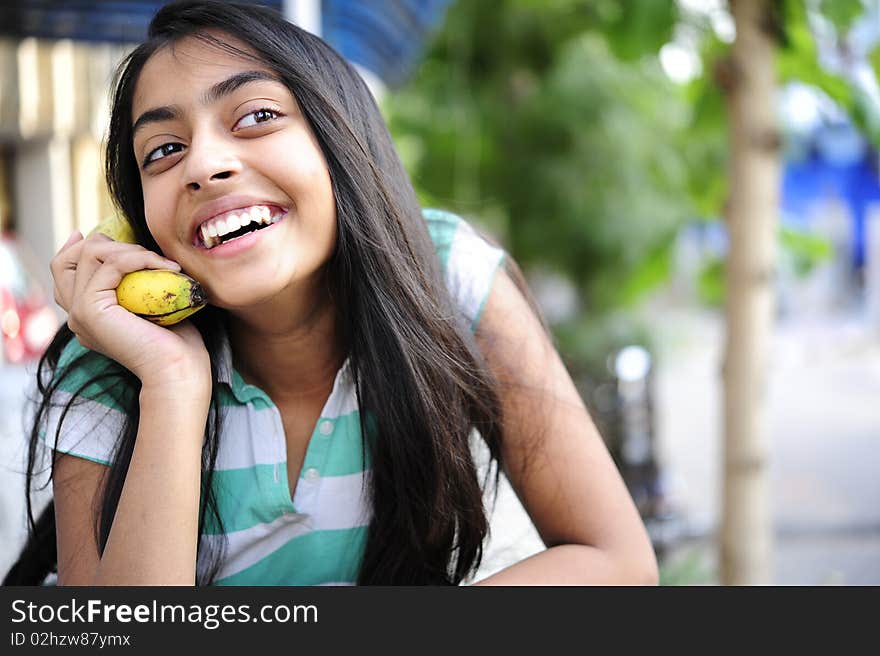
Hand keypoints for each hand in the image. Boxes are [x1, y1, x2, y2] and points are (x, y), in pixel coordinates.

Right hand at [51, 231, 210, 388]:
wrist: (178, 370)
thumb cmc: (176, 342)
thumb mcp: (151, 304)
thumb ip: (135, 283)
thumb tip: (134, 253)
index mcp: (87, 315)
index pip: (62, 271)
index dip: (74, 247)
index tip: (96, 234)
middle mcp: (75, 315)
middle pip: (70, 257)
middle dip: (110, 244)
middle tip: (149, 256)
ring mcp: (78, 312)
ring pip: (90, 254)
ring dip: (132, 250)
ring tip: (164, 265)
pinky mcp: (89, 309)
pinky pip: (110, 264)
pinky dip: (140, 258)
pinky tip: (167, 267)